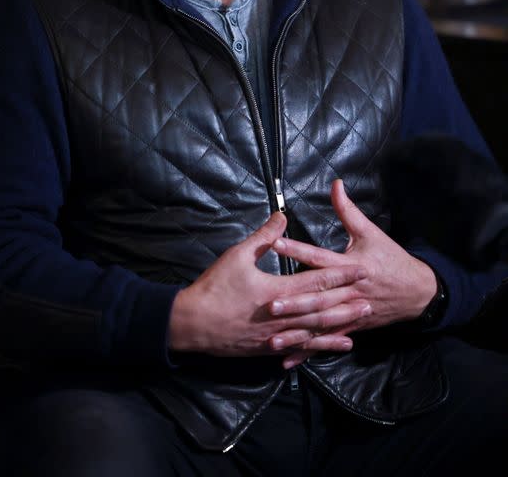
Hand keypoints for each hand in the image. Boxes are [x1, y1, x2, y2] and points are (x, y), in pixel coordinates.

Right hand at [168, 210, 366, 358]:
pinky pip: (303, 347)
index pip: (316, 282)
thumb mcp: (237, 256)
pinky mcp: (271, 348)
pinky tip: (340, 344)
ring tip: (362, 317)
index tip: (360, 269)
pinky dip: (323, 345)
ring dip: (342, 323)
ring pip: (317, 330)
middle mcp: (282, 316)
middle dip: (348, 300)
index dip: (340, 275)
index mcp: (276, 291)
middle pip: (323, 308)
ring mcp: (278, 335)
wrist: (193, 325)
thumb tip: (282, 217)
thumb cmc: (214, 287)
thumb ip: (262, 236)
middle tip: (371, 296)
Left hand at [269, 179, 437, 367]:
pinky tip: (286, 359)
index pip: (320, 257)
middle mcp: (349, 292)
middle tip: (269, 303)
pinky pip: (325, 342)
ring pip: (320, 325)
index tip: (275, 243)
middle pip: (319, 297)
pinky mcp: (350, 329)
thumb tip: (335, 184)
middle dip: (295, 301)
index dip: (298, 249)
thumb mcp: (370, 232)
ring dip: (297, 332)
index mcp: (351, 266)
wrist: (417, 292)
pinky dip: (307, 351)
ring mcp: (350, 314)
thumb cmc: (390, 258)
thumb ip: (348, 210)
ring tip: (272, 336)